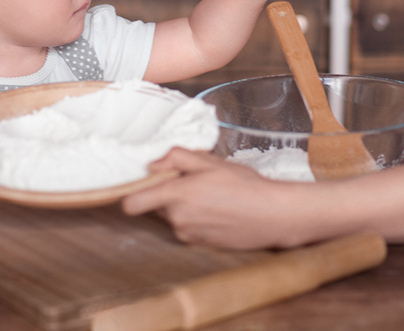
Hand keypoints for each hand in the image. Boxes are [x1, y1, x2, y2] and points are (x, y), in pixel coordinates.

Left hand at [121, 147, 313, 249]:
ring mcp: (188, 234)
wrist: (271, 215)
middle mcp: (177, 219)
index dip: (132, 194)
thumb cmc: (244, 185)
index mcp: (176, 195)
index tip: (141, 186)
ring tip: (212, 197)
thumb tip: (153, 163)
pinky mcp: (199, 244)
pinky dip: (197, 219)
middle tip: (194, 183)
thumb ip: (177, 158)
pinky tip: (218, 211)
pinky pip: (188, 228)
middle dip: (169, 194)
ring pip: (173, 217)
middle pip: (156, 206)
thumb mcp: (211, 162)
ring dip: (184, 207)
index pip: (132, 203)